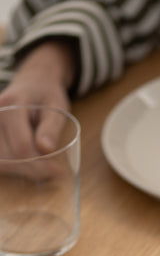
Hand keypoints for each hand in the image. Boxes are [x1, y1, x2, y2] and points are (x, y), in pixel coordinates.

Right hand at [0, 40, 75, 173]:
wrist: (32, 81)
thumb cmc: (46, 95)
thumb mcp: (57, 107)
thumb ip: (51, 127)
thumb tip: (45, 149)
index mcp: (10, 105)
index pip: (22, 146)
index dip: (41, 164)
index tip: (59, 172)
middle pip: (8, 156)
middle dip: (31, 170)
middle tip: (53, 173)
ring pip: (0, 161)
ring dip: (20, 171)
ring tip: (41, 170)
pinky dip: (10, 167)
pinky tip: (27, 167)